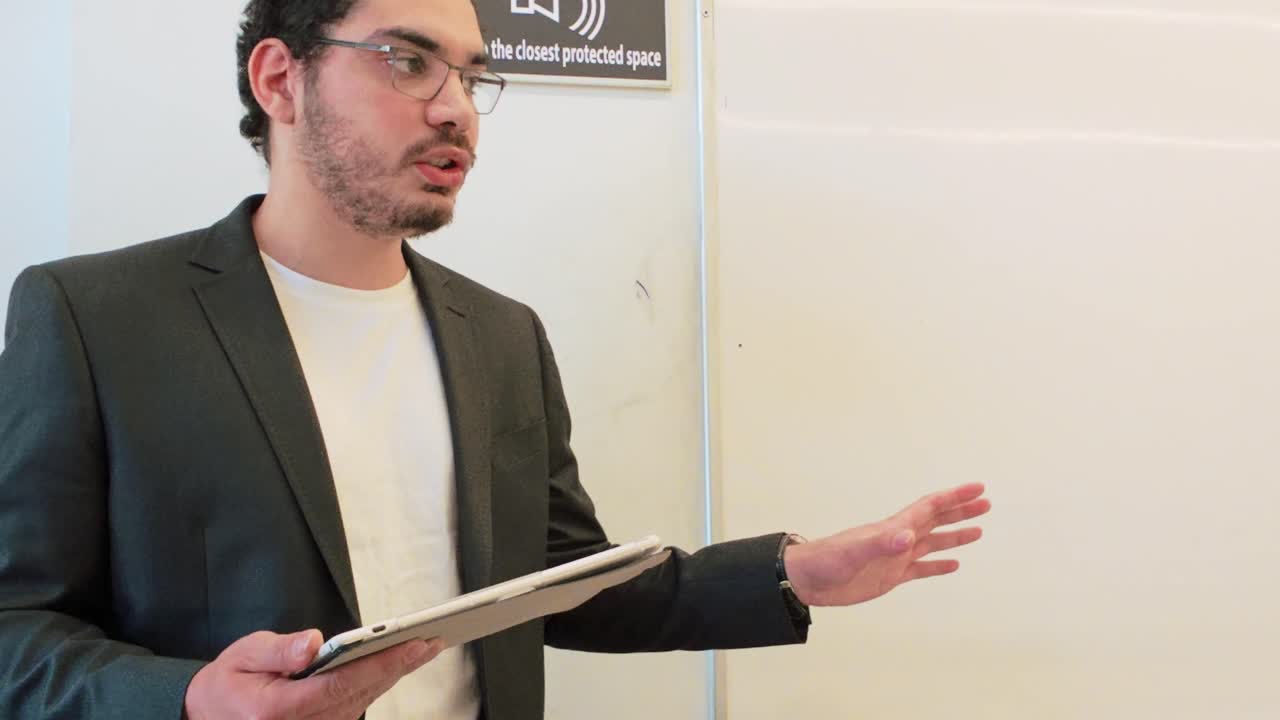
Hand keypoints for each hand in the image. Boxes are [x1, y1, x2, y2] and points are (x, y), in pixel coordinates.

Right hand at [184, 628, 445, 719]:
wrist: (209, 717)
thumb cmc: (227, 684)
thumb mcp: (242, 656)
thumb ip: (278, 650)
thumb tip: (313, 643)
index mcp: (279, 709)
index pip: (341, 684)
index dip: (381, 664)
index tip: (412, 645)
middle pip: (362, 693)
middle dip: (400, 665)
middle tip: (434, 640)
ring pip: (364, 700)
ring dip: (396, 674)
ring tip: (426, 647)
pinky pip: (357, 705)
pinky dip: (380, 682)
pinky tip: (400, 662)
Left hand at [784, 483, 990, 606]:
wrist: (807, 579)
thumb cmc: (826, 561)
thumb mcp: (855, 552)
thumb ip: (883, 544)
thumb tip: (910, 537)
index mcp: (892, 528)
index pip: (929, 507)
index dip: (953, 496)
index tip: (977, 489)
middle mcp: (897, 538)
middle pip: (936, 520)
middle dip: (960, 511)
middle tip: (986, 504)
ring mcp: (895, 557)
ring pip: (932, 543)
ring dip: (954, 536)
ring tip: (978, 531)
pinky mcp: (890, 576)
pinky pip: (920, 568)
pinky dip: (938, 566)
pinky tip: (952, 565)